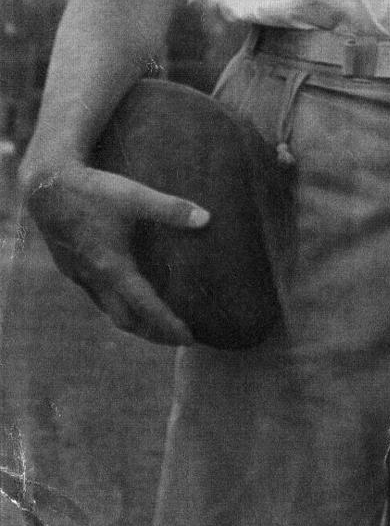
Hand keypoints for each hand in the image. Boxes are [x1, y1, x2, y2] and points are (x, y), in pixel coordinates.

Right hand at [22, 159, 209, 344]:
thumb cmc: (93, 191)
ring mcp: (80, 276)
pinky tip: (127, 295)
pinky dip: (117, 304)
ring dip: (134, 321)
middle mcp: (94, 279)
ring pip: (108, 310)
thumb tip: (206, 218)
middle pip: (125, 319)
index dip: (167, 324)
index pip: (144, 306)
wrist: (47, 187)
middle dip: (152, 333)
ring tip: (157, 324)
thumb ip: (170, 208)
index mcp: (111, 267)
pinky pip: (98, 297)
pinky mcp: (72, 269)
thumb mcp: (135, 196)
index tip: (188, 338)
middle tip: (177, 338)